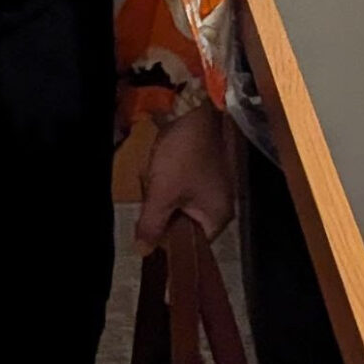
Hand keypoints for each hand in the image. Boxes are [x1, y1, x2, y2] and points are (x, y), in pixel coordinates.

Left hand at [134, 101, 234, 252]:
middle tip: (150, 197)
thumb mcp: (162, 193)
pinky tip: (159, 169)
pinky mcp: (202, 174)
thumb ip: (152, 225)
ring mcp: (211, 189)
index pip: (189, 245)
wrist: (194, 111)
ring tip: (154, 179)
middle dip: (161, 213)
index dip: (166, 239)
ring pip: (177, 207)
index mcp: (217, 217)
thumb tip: (143, 252)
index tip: (147, 228)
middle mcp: (220, 207)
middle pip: (182, 226)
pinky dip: (166, 183)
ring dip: (161, 196)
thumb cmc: (183, 155)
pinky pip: (179, 190)